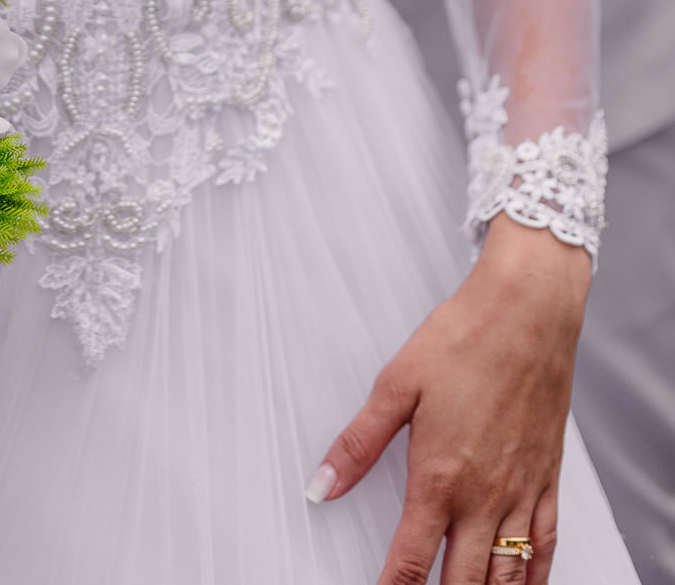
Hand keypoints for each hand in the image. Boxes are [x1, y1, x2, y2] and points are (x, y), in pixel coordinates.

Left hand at [306, 216, 591, 583]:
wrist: (526, 312)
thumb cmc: (463, 340)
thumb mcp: (396, 385)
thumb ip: (358, 444)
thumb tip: (321, 486)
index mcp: (440, 478)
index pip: (410, 564)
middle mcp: (484, 497)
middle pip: (462, 583)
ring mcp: (521, 492)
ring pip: (508, 578)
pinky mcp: (548, 479)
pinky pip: (546, 548)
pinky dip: (533, 578)